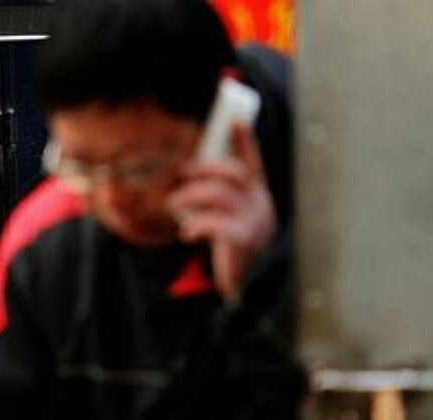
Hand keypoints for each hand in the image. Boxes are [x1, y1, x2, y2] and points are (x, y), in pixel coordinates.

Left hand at [167, 123, 276, 301]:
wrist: (242, 287)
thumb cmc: (228, 249)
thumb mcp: (224, 218)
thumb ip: (213, 197)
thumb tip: (183, 173)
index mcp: (256, 196)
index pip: (252, 161)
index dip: (245, 140)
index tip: (236, 119)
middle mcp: (260, 205)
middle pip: (235, 172)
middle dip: (205, 167)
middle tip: (180, 171)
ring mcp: (254, 222)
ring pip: (220, 194)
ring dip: (190, 195)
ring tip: (172, 203)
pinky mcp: (243, 241)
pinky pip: (215, 223)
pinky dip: (195, 224)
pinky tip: (187, 234)